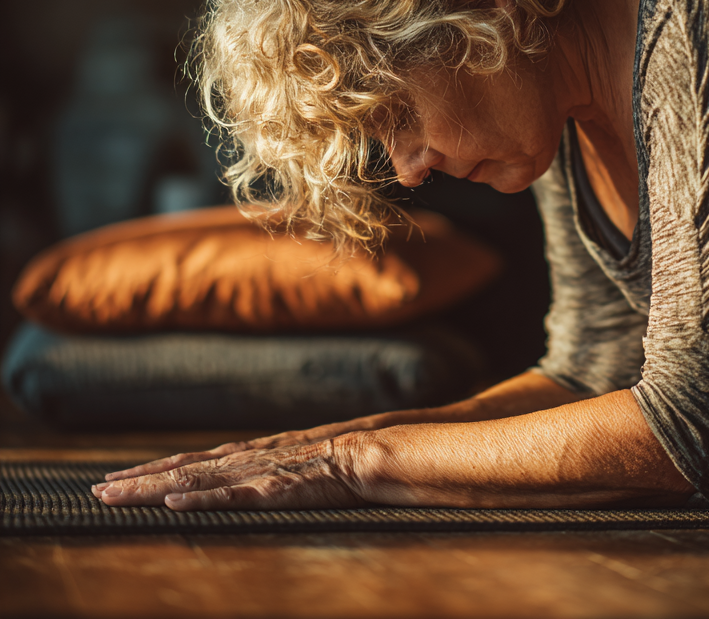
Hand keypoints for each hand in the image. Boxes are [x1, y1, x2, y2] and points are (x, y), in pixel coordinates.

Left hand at [91, 437, 368, 510]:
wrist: (363, 454)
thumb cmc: (327, 463)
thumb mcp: (285, 465)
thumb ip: (257, 472)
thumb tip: (231, 483)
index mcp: (244, 455)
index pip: (187, 461)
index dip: (149, 470)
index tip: (114, 480)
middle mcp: (241, 459)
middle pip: (180, 469)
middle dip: (137, 480)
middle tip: (96, 491)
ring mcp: (255, 473)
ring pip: (194, 479)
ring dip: (152, 488)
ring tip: (116, 496)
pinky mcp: (273, 489)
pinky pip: (232, 495)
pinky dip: (201, 498)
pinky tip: (174, 503)